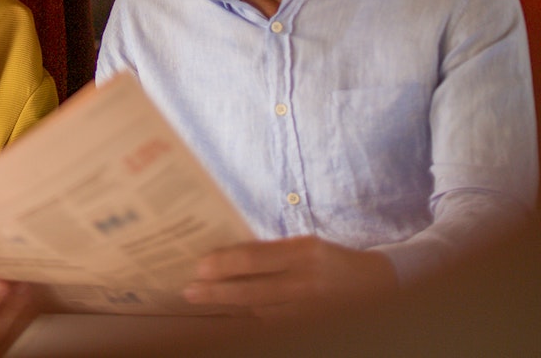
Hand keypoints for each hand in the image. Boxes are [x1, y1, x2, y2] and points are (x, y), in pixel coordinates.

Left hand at [183, 236, 397, 318]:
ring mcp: (310, 308)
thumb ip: (272, 251)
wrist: (380, 284)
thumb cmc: (332, 259)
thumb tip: (229, 255)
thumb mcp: (306, 245)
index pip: (255, 259)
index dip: (225, 264)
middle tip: (189, 291)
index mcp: (305, 253)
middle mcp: (307, 281)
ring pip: (260, 311)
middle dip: (217, 292)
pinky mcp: (313, 324)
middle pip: (253, 290)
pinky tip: (230, 316)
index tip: (200, 266)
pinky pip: (273, 324)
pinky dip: (250, 320)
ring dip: (228, 307)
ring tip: (202, 301)